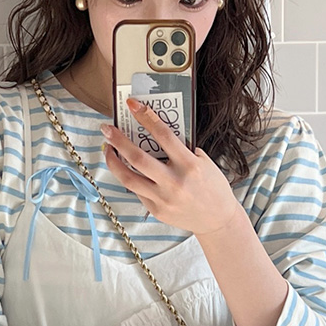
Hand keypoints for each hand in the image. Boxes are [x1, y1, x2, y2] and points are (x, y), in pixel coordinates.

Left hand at [101, 99, 240, 234]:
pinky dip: (129, 177)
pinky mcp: (156, 210)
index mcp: (190, 165)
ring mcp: (163, 199)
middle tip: (106, 128)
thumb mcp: (204, 162)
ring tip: (107, 149)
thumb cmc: (212, 187)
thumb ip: (182, 150)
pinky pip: (137, 190)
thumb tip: (155, 134)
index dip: (146, 117)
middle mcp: (174, 182)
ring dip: (113, 161)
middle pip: (137, 158)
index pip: (163, 135)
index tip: (133, 105)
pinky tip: (125, 168)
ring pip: (128, 178)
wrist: (218, 219)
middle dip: (118, 140)